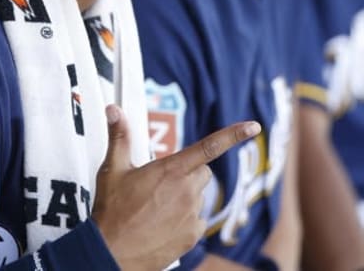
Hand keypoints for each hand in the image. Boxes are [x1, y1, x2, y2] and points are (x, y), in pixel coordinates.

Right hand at [92, 104, 260, 270]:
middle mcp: (187, 191)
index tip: (253, 127)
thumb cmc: (112, 210)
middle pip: (202, 172)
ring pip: (199, 196)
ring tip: (157, 205)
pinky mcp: (192, 237)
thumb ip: (120, 136)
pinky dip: (185, 218)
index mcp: (172, 170)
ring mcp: (191, 216)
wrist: (111, 253)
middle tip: (163, 181)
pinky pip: (197, 219)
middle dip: (189, 172)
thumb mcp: (114, 169)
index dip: (234, 134)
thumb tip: (115, 111)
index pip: (210, 146)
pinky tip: (163, 223)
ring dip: (185, 196)